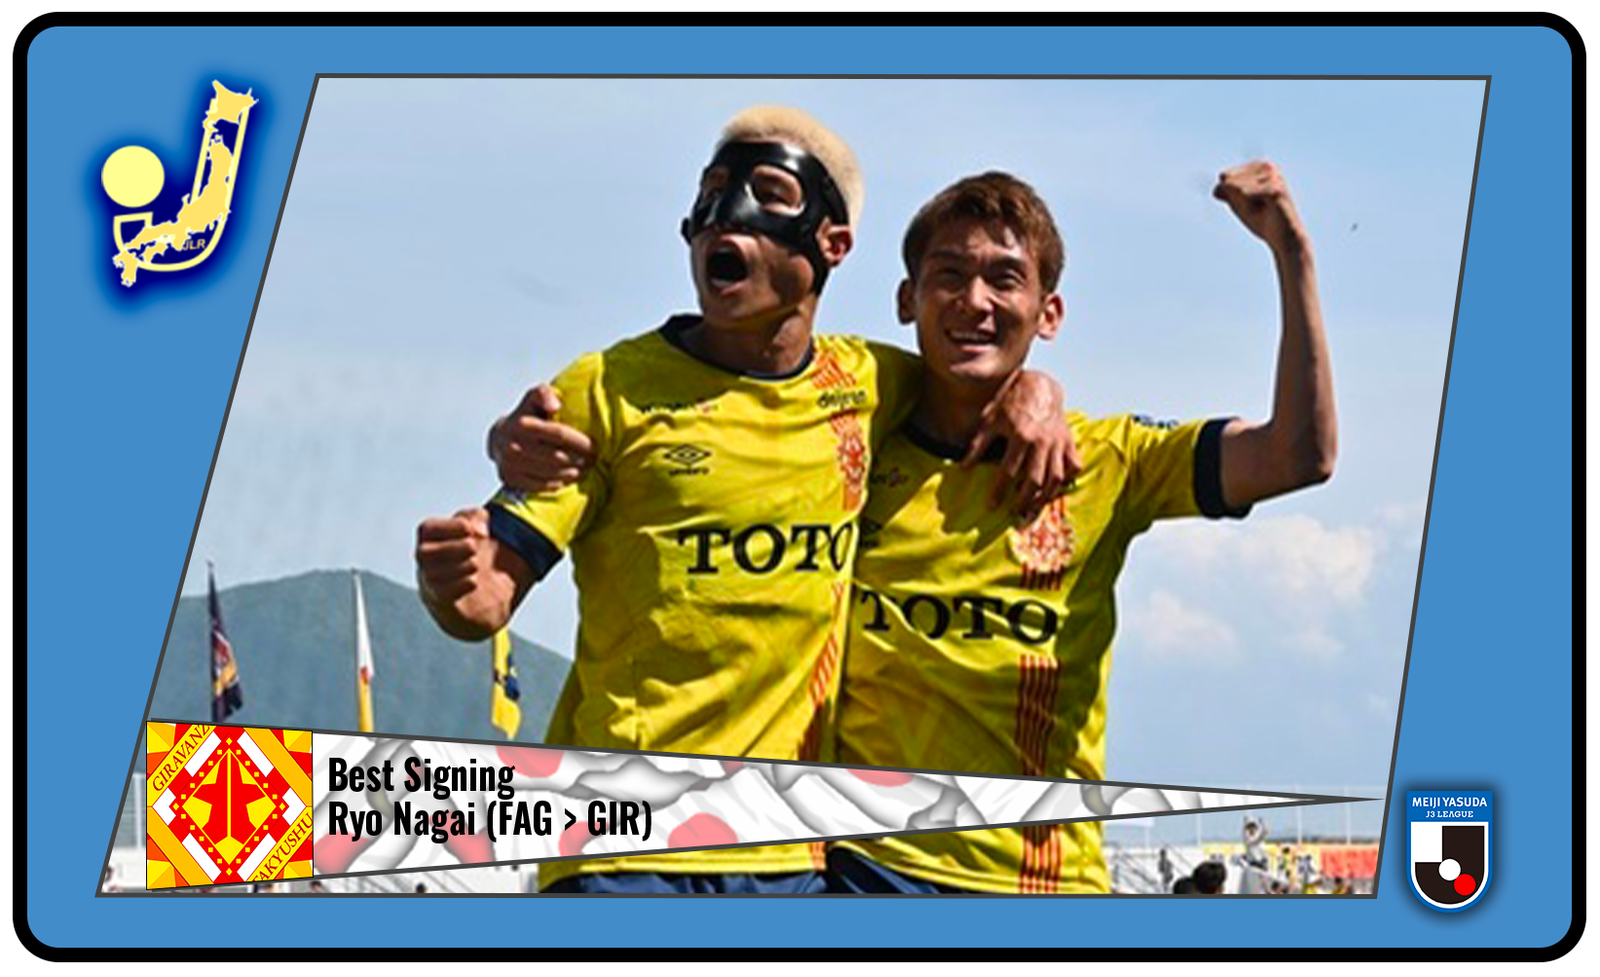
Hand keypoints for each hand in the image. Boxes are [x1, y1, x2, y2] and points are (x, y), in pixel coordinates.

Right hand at [415, 507, 494, 604]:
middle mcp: (424, 560)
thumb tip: (479, 528)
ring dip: (461, 566)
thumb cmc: (475, 553)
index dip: (451, 526)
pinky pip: (442, 594)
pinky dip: (461, 585)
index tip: (473, 529)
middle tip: (474, 547)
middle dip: (453, 547)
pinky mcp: (441, 602)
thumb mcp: (478, 527)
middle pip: (424, 552)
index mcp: (430, 538)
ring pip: (434, 574)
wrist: (486, 592)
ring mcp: (429, 582)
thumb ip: (478, 518)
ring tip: (475, 565)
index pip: (428, 529)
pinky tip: (473, 581)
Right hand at [487, 384, 594, 492]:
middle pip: (558, 457)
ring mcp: (511, 464)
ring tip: (584, 469)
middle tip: (593, 460)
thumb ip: (545, 394)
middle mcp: (514, 445)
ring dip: (573, 473)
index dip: (581, 442)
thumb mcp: (535, 397)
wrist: (499, 439)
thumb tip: (555, 406)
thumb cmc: (527, 415)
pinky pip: (541, 486)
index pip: (560, 434)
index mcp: (523, 425)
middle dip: (580, 460)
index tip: (595, 446)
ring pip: (552, 473)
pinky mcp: (509, 479)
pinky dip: (558, 483)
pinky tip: (567, 478)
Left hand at [963, 370, 1082, 515]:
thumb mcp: (990, 420)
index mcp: (1020, 436)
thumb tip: (962, 467)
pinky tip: (1055, 489)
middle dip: (1023, 501)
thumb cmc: (1011, 403)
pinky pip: (1073, 466)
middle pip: (1034, 481)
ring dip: (1044, 497)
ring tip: (1031, 507)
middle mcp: (1042, 442)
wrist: (1040, 385)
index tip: (991, 507)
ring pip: (1055, 479)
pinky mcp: (1069, 442)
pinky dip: (1067, 480)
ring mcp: (1058, 443)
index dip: (998, 492)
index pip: (1008, 473)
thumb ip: (977, 445)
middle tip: (1013, 511)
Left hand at [1213, 161, 1306, 255]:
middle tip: (1257, 208)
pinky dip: (1249, 208)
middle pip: (1228, 181)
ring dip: (1244, 205)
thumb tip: (1216, 189)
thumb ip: (1225, 194)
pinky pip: (1244, 194)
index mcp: (1258, 166)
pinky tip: (1267, 211)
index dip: (1231, 196)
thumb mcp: (1238, 205)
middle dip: (1236, 200)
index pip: (1224, 176)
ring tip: (1263, 210)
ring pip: (1236, 188)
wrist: (1283, 239)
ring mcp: (1272, 175)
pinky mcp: (1275, 188)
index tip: (1249, 203)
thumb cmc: (1262, 220)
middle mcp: (1267, 166)